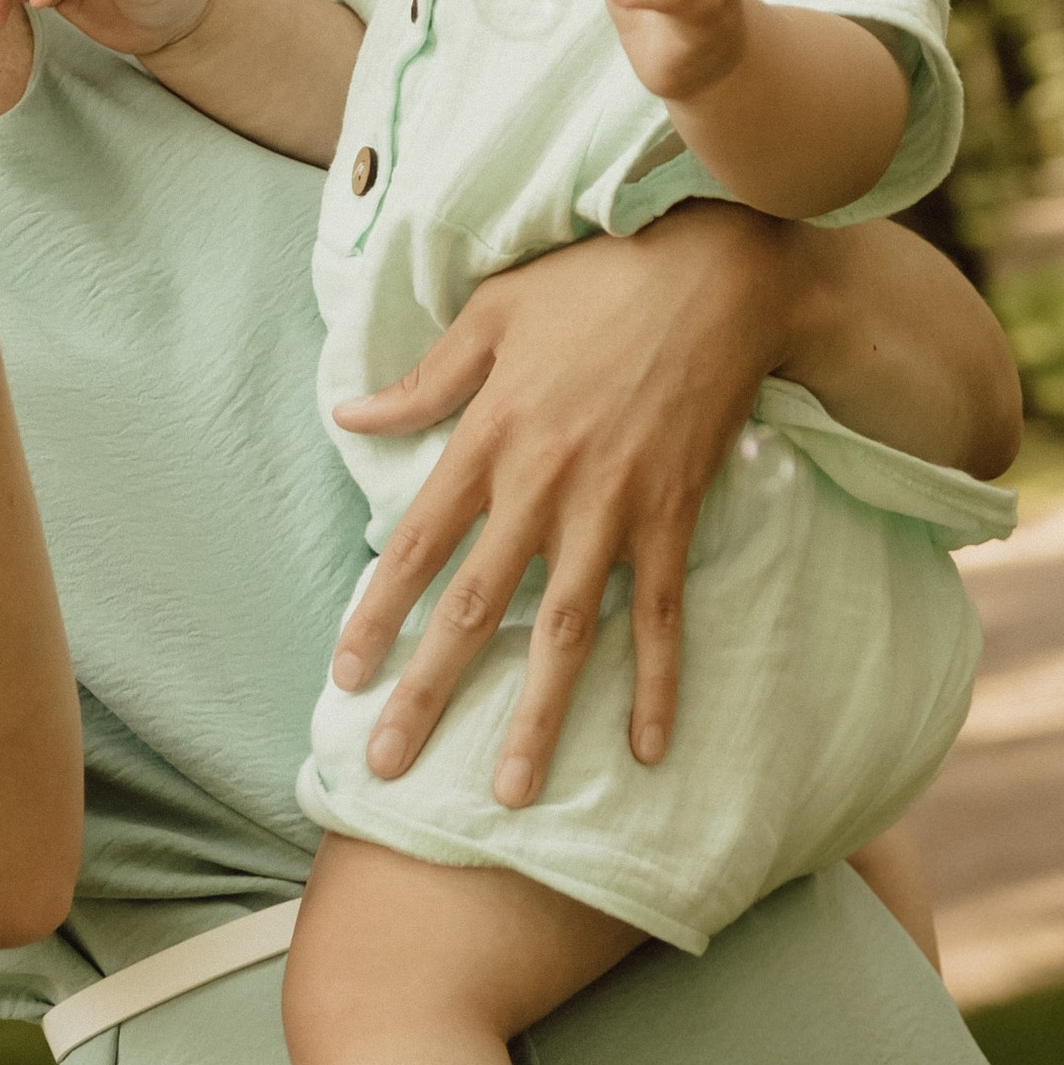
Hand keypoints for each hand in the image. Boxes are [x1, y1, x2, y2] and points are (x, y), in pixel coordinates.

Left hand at [330, 209, 791, 797]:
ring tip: (511, 791)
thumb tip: (349, 415)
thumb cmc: (597, 282)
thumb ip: (423, 380)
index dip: (376, 616)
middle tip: (389, 764)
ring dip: (538, 715)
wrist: (719, 273)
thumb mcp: (493, 313)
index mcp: (488, 437)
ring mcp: (613, 509)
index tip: (345, 677)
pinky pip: (660, 616)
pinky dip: (658, 684)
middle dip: (428, 692)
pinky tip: (651, 749)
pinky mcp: (673, 517)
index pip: (414, 546)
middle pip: (474, 608)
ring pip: (564, 631)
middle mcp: (543, 486)